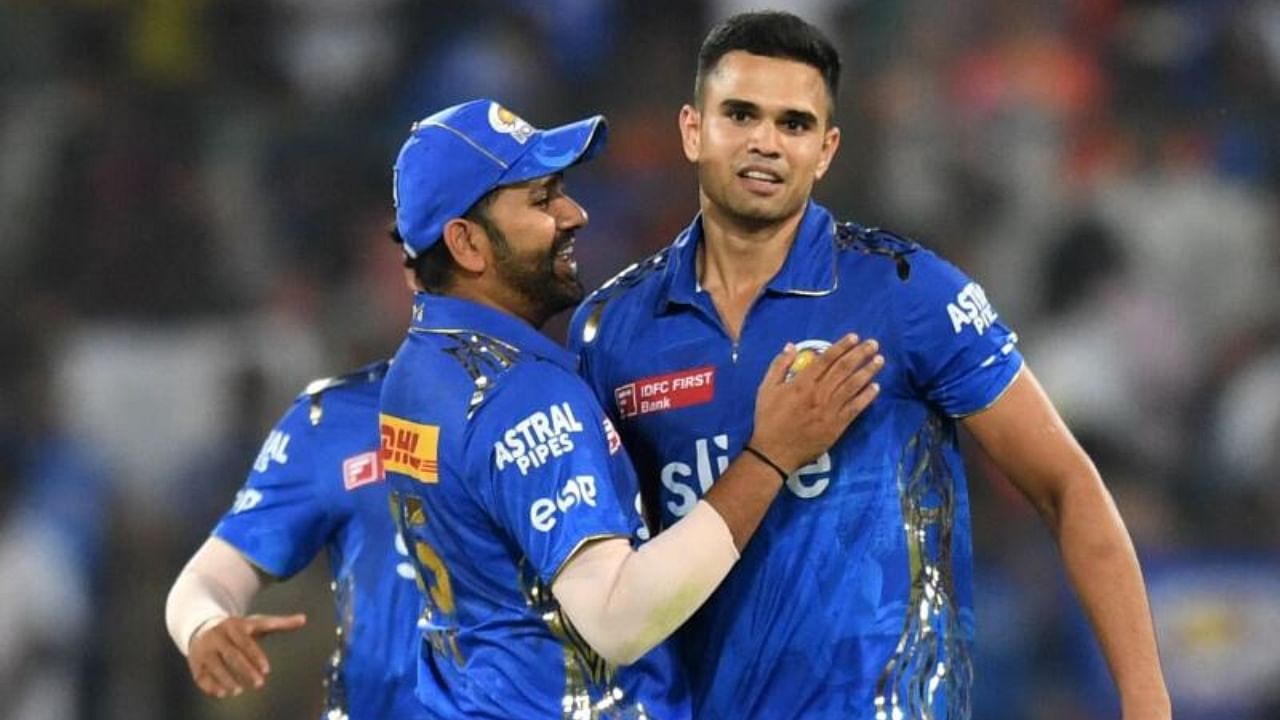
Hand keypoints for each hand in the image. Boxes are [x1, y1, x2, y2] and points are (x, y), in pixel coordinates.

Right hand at [187, 613, 306, 697]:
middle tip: (259, 685)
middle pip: (231, 655)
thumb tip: (304, 619)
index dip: (256, 656)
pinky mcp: (195, 661)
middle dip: (245, 670)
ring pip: (214, 665)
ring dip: (226, 679)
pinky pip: (200, 675)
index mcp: (235, 625)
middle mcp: (217, 636)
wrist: (203, 625)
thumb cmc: (238, 628)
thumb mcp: (257, 623)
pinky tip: (222, 694)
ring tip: (239, 691)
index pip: (246, 642)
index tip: (267, 670)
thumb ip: (280, 623)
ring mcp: (204, 648)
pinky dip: (210, 685)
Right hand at [750, 334, 881, 472]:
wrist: (775, 452)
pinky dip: (867, 397)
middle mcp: (819, 393)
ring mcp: (830, 410)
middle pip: (844, 369)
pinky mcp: (837, 425)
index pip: (826, 359)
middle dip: (860, 354)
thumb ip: (778, 366)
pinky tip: (876, 387)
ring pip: (853, 386)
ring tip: (879, 360)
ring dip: (868, 371)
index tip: (854, 337)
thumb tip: (791, 346)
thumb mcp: (766, 389)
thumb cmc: (768, 419)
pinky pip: (855, 408)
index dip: (841, 346)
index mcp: (802, 383)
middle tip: (873, 344)